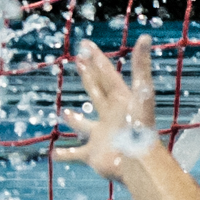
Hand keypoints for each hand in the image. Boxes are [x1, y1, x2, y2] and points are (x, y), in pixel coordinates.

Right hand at [55, 36, 159, 181]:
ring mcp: (101, 135)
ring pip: (84, 125)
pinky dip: (64, 155)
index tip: (85, 45)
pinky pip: (75, 154)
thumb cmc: (140, 127)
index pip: (106, 74)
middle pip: (96, 91)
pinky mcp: (93, 154)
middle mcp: (110, 115)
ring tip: (65, 113)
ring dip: (74, 120)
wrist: (137, 162)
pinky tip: (53, 154)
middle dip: (87, 75)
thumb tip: (145, 37)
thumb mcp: (142, 92)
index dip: (97, 59)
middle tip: (77, 61)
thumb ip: (142, 65)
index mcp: (121, 100)